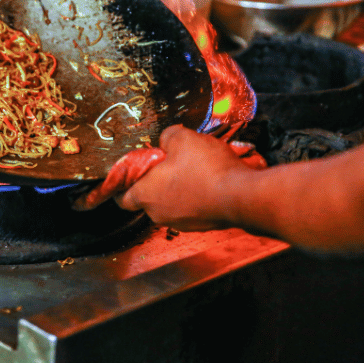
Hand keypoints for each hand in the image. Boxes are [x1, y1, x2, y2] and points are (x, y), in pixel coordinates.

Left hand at [116, 125, 257, 230]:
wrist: (242, 196)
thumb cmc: (207, 169)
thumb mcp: (182, 139)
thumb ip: (167, 137)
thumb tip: (166, 140)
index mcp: (145, 194)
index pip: (120, 197)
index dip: (122, 185)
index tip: (128, 175)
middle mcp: (158, 213)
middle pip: (146, 198)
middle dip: (153, 182)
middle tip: (166, 165)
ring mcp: (180, 222)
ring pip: (169, 203)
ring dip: (175, 189)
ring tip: (191, 170)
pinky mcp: (200, 225)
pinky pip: (190, 209)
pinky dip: (194, 197)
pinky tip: (206, 182)